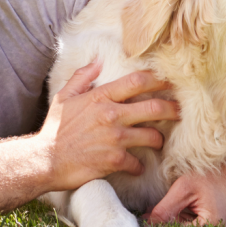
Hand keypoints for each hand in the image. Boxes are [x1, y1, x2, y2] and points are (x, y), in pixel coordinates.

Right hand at [36, 63, 178, 191]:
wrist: (45, 160)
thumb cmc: (54, 129)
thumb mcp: (64, 97)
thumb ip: (82, 77)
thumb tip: (97, 60)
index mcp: (101, 96)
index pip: (138, 81)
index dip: (158, 79)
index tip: (170, 81)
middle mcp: (112, 115)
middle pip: (154, 107)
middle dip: (172, 109)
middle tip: (180, 110)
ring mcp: (115, 138)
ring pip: (152, 135)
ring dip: (159, 139)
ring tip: (159, 140)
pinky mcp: (114, 161)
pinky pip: (138, 162)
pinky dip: (139, 165)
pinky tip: (137, 165)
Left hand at [148, 145, 225, 226]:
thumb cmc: (217, 169)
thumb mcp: (185, 187)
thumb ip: (165, 209)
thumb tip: (147, 224)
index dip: (160, 226)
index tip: (145, 215)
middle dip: (170, 221)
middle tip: (158, 206)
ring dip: (182, 218)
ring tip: (181, 199)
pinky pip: (203, 222)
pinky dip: (193, 214)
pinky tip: (191, 200)